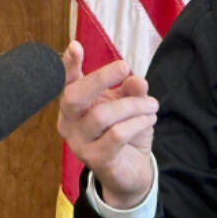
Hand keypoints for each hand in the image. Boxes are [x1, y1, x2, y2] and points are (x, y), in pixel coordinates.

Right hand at [57, 41, 157, 208]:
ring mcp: (80, 144)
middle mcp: (69, 124)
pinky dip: (137, 123)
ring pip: (101, 116)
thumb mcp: (130, 105)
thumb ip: (131, 90)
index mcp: (74, 106)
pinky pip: (116, 135)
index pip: (65, 82)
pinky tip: (149, 119)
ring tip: (151, 105)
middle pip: (74, 97)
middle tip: (125, 67)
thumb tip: (136, 78)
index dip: (68, 65)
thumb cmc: (125, 132)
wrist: (131, 171)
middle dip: (100, 78)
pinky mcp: (96, 160)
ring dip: (132, 106)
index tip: (75, 46)